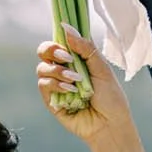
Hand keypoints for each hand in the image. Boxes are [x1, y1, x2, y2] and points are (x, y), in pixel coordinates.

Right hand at [37, 27, 133, 145]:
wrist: (110, 124)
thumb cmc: (110, 97)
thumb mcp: (101, 67)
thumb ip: (85, 47)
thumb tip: (65, 27)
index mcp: (75, 59)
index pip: (58, 42)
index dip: (57, 39)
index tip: (66, 42)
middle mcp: (63, 70)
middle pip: (43, 53)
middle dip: (52, 51)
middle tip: (67, 58)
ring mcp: (55, 86)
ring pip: (42, 69)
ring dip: (58, 71)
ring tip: (75, 81)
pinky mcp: (51, 102)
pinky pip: (43, 86)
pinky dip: (56, 85)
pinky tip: (71, 90)